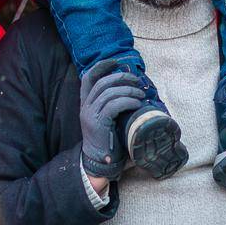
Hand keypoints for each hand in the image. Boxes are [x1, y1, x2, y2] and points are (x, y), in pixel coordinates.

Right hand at [79, 59, 145, 182]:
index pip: (88, 78)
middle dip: (121, 78)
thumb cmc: (107, 140)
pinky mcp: (98, 123)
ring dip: (128, 90)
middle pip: (102, 83)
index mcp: (85, 104)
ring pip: (109, 92)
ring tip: (140, 94)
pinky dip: (127, 101)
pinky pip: (114, 105)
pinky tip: (136, 104)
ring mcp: (90, 114)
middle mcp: (85, 107)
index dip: (101, 67)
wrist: (98, 162)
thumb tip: (130, 88)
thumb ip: (111, 104)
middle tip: (136, 80)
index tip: (115, 62)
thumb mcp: (106, 118)